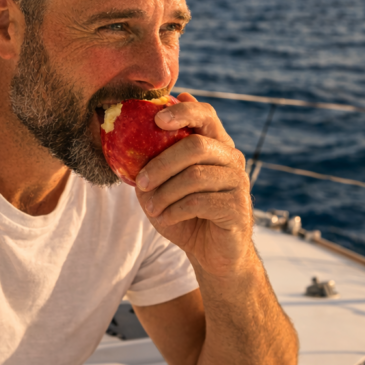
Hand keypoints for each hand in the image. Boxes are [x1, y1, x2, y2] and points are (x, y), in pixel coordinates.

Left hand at [134, 93, 252, 276]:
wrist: (212, 253)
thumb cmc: (185, 214)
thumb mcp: (162, 187)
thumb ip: (151, 164)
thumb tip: (126, 144)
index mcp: (215, 144)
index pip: (205, 114)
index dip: (183, 111)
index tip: (157, 119)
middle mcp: (232, 158)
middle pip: (197, 145)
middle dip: (162, 163)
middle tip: (140, 182)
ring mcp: (238, 181)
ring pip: (195, 176)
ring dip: (165, 193)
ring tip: (150, 207)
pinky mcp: (238, 207)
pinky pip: (200, 202)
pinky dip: (175, 211)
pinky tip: (166, 218)